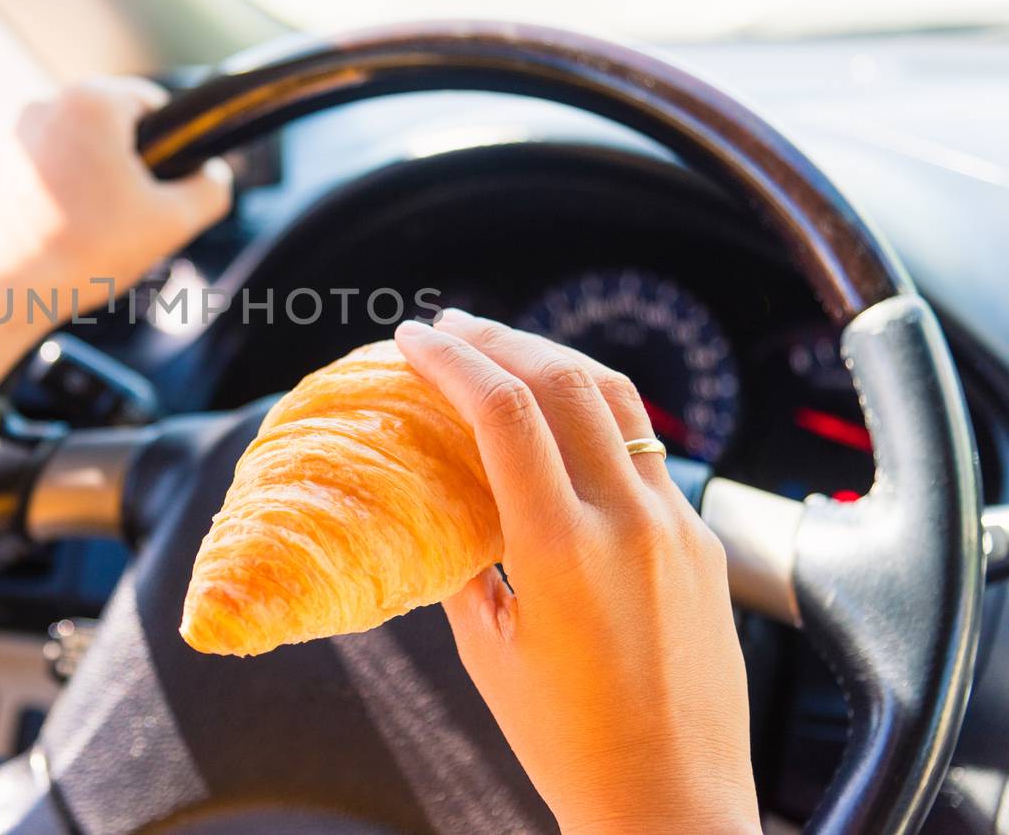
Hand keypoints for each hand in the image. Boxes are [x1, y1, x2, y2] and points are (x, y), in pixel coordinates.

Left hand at [0, 77, 231, 379]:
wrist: (4, 291)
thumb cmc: (87, 252)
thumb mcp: (172, 223)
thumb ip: (209, 188)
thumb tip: (213, 175)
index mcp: (91, 104)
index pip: (149, 102)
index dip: (167, 143)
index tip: (160, 182)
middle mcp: (41, 105)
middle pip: (103, 125)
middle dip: (119, 162)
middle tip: (124, 214)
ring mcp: (3, 135)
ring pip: (64, 147)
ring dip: (80, 176)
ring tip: (84, 227)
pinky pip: (28, 170)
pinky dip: (44, 193)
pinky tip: (51, 231)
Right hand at [393, 311, 758, 834]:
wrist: (670, 805)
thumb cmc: (566, 743)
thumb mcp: (488, 648)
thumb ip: (464, 560)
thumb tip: (443, 501)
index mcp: (562, 549)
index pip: (504, 411)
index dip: (452, 360)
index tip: (410, 338)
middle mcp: (630, 522)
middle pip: (565, 381)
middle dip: (500, 338)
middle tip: (451, 325)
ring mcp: (677, 526)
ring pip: (618, 400)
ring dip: (554, 360)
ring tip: (505, 349)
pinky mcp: (703, 542)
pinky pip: (647, 450)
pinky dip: (595, 415)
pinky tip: (563, 424)